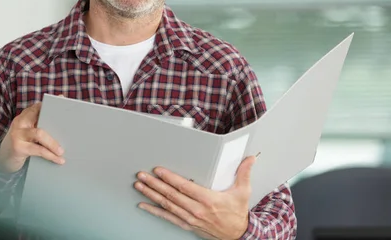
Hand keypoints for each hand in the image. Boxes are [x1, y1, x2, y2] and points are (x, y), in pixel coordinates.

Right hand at [0, 102, 64, 172]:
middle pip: (42, 118)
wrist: (3, 159)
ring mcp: (17, 133)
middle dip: (56, 123)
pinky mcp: (18, 147)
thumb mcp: (29, 133)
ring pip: (40, 133)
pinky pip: (37, 150)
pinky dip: (50, 155)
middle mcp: (20, 121)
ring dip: (53, 143)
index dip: (51, 104)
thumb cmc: (22, 144)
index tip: (62, 99)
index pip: (39, 106)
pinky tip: (58, 160)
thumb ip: (41, 126)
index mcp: (25, 116)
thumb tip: (63, 127)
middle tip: (70, 131)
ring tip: (62, 151)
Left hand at [134, 155, 256, 239]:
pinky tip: (144, 205)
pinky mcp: (187, 225)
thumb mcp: (243, 192)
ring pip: (167, 205)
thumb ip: (244, 173)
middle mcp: (196, 210)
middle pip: (171, 195)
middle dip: (154, 184)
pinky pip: (168, 217)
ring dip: (151, 195)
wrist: (238, 236)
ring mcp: (190, 219)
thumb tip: (250, 159)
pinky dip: (154, 211)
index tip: (158, 170)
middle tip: (142, 175)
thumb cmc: (237, 214)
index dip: (170, 178)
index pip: (184, 187)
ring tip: (140, 186)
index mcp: (208, 200)